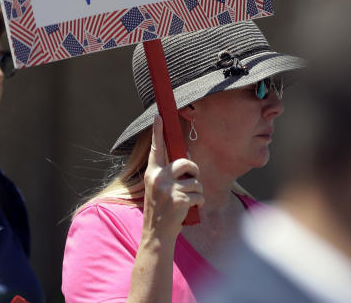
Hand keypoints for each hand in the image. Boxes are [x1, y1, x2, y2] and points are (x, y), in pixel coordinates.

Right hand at [141, 114, 203, 239]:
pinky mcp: (180, 199)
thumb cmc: (161, 209)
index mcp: (152, 173)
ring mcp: (169, 189)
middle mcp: (158, 178)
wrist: (157, 233)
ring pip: (196, 182)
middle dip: (194, 170)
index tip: (159, 116)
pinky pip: (199, 195)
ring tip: (186, 202)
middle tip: (191, 180)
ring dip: (196, 192)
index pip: (156, 149)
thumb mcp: (158, 189)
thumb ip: (168, 175)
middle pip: (186, 162)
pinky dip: (198, 203)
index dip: (158, 132)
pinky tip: (189, 209)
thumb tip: (188, 162)